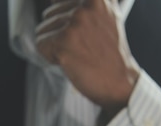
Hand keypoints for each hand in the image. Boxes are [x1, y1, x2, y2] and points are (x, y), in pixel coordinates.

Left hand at [36, 0, 139, 114]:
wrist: (120, 82)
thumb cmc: (109, 53)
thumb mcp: (104, 15)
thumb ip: (83, 3)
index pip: (58, 0)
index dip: (65, 19)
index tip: (80, 33)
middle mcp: (86, 4)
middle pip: (49, 14)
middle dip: (60, 33)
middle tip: (83, 46)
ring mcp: (75, 22)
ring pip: (43, 30)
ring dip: (57, 46)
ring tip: (79, 53)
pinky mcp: (64, 40)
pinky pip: (40, 44)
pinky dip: (51, 57)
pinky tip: (72, 61)